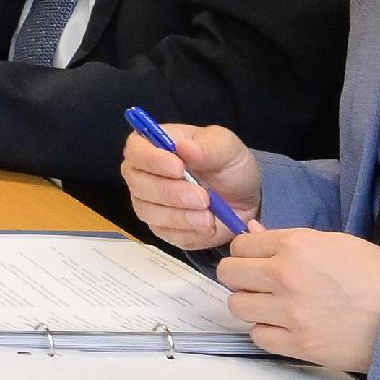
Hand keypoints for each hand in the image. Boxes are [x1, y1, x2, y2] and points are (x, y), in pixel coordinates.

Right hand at [118, 120, 263, 253]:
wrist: (243, 196)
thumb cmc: (229, 164)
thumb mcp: (227, 147)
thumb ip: (208, 147)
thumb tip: (184, 147)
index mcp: (153, 146)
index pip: (136, 150)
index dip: (152, 160)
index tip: (179, 168)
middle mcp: (142, 174)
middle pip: (139, 185)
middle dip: (171, 193)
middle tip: (203, 197)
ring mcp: (148, 203)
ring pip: (149, 211)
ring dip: (180, 216)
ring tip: (209, 216)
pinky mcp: (161, 227)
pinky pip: (165, 233)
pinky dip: (188, 232)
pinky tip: (207, 227)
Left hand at [211, 229, 379, 371]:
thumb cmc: (378, 276)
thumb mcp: (336, 243)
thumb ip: (290, 241)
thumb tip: (254, 234)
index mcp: (296, 246)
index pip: (240, 246)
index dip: (247, 253)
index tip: (256, 261)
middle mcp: (286, 277)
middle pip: (229, 274)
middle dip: (242, 278)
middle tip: (260, 284)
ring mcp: (289, 313)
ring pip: (237, 306)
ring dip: (252, 306)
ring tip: (275, 306)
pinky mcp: (297, 343)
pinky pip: (258, 336)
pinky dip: (268, 332)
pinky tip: (286, 326)